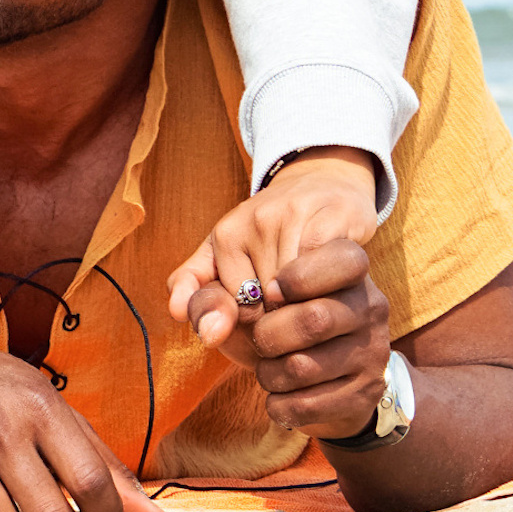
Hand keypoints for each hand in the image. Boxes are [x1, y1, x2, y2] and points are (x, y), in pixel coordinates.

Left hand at [165, 147, 378, 344]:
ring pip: (301, 291)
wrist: (323, 186)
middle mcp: (255, 219)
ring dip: (312, 308)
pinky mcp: (333, 215)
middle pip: (270, 302)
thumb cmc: (272, 233)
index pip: (237, 307)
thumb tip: (175, 313)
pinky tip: (336, 285)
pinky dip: (335, 285)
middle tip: (295, 312)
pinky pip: (333, 270)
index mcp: (225, 233)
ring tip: (315, 302)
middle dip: (284, 320)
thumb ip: (197, 289)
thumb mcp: (227, 256)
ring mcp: (294, 215)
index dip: (258, 325)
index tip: (269, 316)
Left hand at [180, 239, 390, 439]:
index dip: (297, 277)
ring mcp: (373, 348)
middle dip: (266, 336)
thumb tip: (181, 311)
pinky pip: (312, 404)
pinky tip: (278, 397)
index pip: (342, 258)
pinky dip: (280, 406)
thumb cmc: (272, 317)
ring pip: (308, 366)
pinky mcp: (368, 389)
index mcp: (344, 262)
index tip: (271, 291)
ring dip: (269, 374)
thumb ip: (204, 288)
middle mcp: (368, 302)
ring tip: (267, 368)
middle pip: (313, 319)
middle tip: (259, 339)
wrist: (320, 373)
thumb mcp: (238, 292)